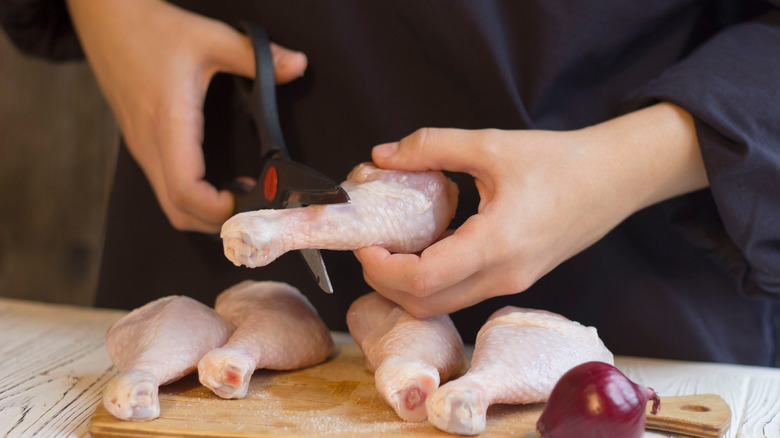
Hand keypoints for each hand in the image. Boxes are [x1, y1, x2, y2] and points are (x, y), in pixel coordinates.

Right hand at [66, 0, 306, 232]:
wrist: (105, 18)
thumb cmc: (153, 28)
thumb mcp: (211, 37)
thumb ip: (257, 57)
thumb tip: (299, 66)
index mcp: (169, 122)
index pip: (186, 190)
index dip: (219, 209)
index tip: (252, 199)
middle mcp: (150, 143)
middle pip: (178, 211)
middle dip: (217, 221)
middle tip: (255, 206)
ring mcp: (142, 148)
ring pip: (169, 204)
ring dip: (204, 212)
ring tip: (241, 196)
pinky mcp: (141, 145)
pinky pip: (164, 187)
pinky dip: (192, 198)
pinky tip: (219, 183)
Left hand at [355, 103, 707, 316]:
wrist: (613, 178)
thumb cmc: (559, 160)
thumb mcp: (490, 144)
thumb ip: (431, 147)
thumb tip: (381, 155)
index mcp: (497, 244)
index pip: (423, 280)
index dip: (382, 269)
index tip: (365, 244)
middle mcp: (504, 275)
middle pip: (426, 304)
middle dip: (386, 283)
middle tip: (370, 247)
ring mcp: (511, 283)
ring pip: (443, 305)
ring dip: (407, 285)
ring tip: (392, 247)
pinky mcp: (515, 280)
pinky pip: (462, 293)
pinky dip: (432, 281)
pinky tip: (425, 246)